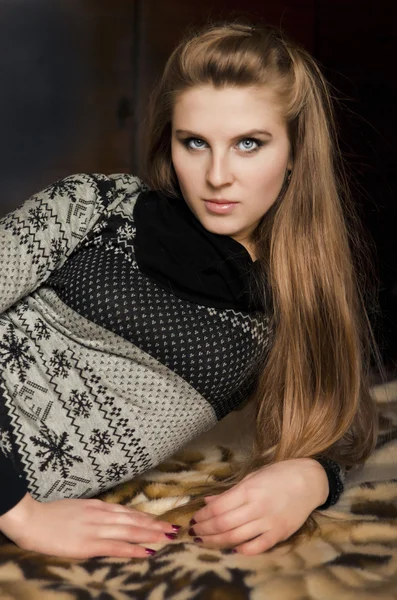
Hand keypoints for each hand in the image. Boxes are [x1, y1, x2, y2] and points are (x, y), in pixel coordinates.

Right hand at [0, 493, 179, 557]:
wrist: (31, 518)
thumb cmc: (50, 515)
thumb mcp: (76, 508)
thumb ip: (93, 513)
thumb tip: (106, 517)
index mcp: (97, 506)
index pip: (127, 511)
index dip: (145, 517)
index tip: (160, 520)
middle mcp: (101, 515)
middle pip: (134, 519)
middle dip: (155, 524)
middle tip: (174, 528)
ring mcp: (96, 529)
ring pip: (130, 531)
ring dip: (151, 534)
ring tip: (168, 537)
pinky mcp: (88, 544)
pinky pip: (116, 546)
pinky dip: (133, 548)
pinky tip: (147, 551)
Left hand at [189, 458, 327, 555]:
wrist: (310, 480)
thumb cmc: (279, 474)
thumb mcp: (253, 476)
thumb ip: (230, 492)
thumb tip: (208, 502)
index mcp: (249, 489)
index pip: (218, 507)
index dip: (202, 515)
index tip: (194, 518)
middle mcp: (257, 507)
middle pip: (223, 524)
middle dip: (205, 530)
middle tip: (194, 533)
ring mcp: (269, 522)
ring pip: (236, 537)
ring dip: (216, 541)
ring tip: (204, 541)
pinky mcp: (279, 534)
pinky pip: (256, 547)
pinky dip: (241, 550)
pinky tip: (231, 548)